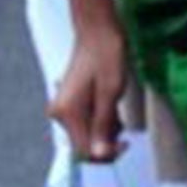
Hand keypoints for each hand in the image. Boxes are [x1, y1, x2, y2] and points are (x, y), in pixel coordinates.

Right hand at [48, 20, 126, 162]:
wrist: (98, 32)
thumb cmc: (108, 56)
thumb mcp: (111, 91)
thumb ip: (104, 124)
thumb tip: (100, 154)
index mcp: (67, 113)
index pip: (84, 150)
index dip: (106, 153)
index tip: (127, 143)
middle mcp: (60, 114)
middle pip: (84, 144)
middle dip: (106, 141)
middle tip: (124, 124)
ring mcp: (64, 109)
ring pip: (87, 134)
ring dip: (106, 130)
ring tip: (119, 111)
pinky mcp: (71, 104)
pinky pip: (87, 122)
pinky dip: (102, 121)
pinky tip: (112, 109)